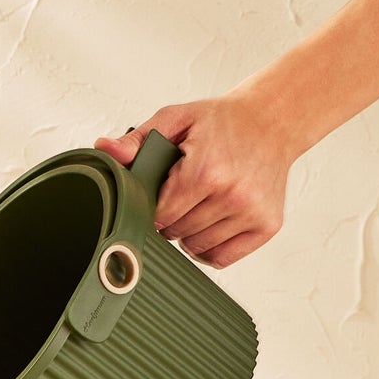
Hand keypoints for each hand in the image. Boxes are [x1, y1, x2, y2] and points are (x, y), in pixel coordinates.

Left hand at [95, 94, 298, 266]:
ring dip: (191, 235)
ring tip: (200, 206)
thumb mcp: (178, 119)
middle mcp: (232, 195)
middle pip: (177, 234)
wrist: (274, 120)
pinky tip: (212, 225)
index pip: (161, 216)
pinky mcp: (267, 226)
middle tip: (184, 197)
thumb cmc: (224, 122)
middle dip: (173, 220)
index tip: (164, 194)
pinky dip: (211, 249)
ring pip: (197, 249)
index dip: (156, 208)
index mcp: (207, 171)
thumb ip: (138, 139)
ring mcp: (252, 212)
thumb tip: (105, 149)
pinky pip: (223, 258)